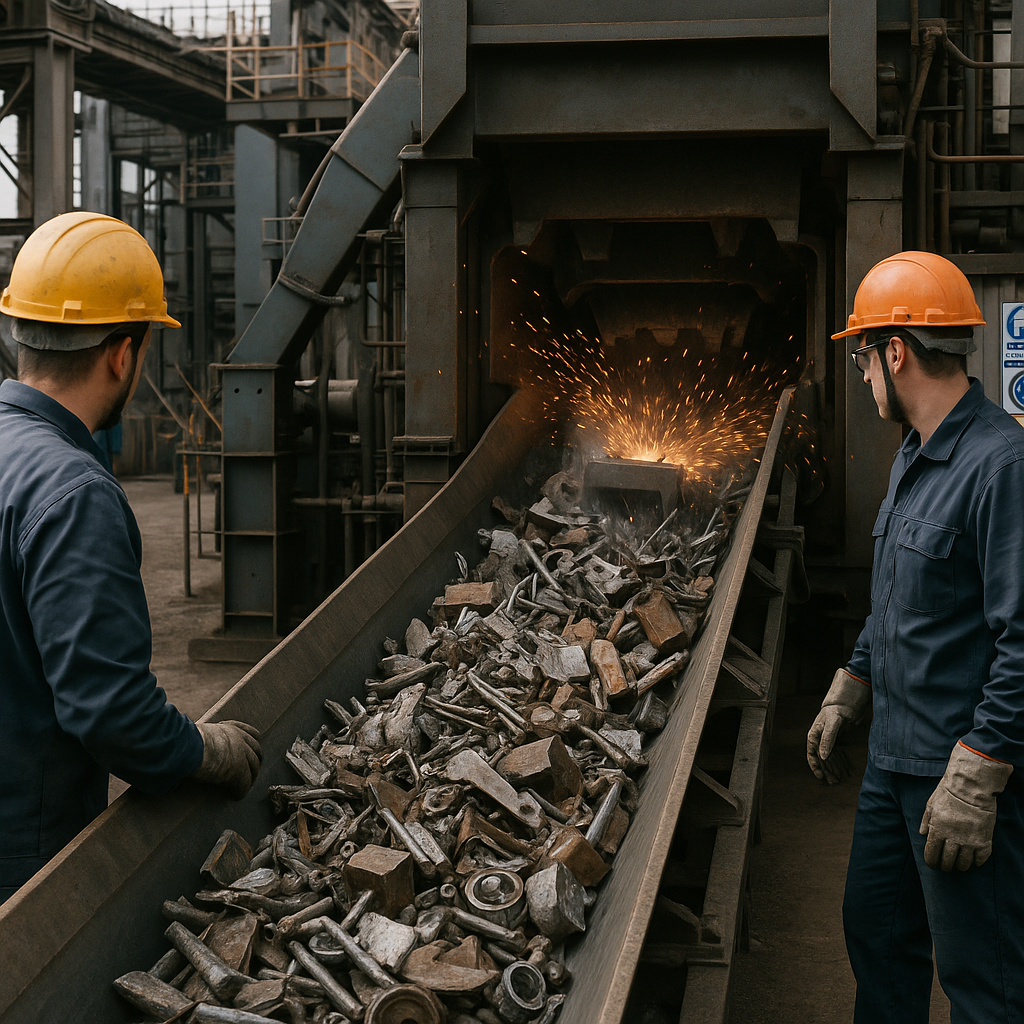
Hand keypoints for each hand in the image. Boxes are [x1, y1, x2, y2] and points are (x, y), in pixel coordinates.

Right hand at [191, 720, 261, 798]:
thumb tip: (197, 747)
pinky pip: (244, 783)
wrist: (187, 747)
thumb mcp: (202, 735)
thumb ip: (208, 740)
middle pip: (256, 751)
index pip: (252, 735)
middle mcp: (240, 739)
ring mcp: (241, 754)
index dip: (253, 745)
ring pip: (253, 768)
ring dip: (250, 777)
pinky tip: (236, 795)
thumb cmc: (185, 741)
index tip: (253, 751)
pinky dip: (241, 790)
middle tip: (251, 771)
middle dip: (255, 762)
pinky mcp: (238, 770)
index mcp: (231, 729)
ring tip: (245, 786)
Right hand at [806, 668, 870, 783]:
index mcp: (814, 735)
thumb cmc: (836, 711)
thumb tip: (822, 757)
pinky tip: (843, 771)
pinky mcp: (837, 740)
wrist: (845, 704)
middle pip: (821, 759)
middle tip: (833, 782)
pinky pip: (837, 755)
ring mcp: (828, 740)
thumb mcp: (832, 724)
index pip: (812, 754)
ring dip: (833, 769)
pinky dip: (839, 763)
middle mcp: (819, 739)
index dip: (815, 766)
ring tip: (838, 779)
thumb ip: (827, 740)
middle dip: (826, 771)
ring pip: (829, 758)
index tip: (820, 776)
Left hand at [920, 742, 1012, 870]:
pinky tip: (974, 861)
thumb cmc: (948, 792)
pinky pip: (981, 858)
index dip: (931, 862)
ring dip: (960, 866)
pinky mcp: (984, 840)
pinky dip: (977, 862)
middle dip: (945, 866)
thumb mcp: (931, 804)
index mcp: (937, 830)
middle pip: (947, 861)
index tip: (932, 865)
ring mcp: (969, 840)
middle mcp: (952, 838)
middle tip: (946, 867)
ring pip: (964, 863)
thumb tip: (922, 834)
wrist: (971, 786)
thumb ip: (925, 820)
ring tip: (959, 865)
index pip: (932, 854)